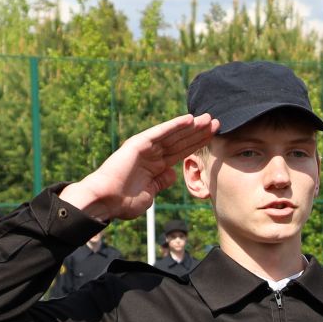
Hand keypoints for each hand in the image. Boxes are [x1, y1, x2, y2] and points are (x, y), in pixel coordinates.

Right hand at [61, 113, 217, 221]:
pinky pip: (159, 133)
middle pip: (180, 141)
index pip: (181, 152)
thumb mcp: (150, 193)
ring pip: (173, 135)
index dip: (197, 144)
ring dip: (191, 126)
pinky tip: (189, 120)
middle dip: (198, 132)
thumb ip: (162, 182)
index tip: (213, 137)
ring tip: (209, 118)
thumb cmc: (123, 202)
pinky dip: (174, 126)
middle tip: (217, 122)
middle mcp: (152, 154)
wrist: (105, 202)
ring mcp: (145, 148)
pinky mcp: (138, 144)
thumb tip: (173, 173)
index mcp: (156, 166)